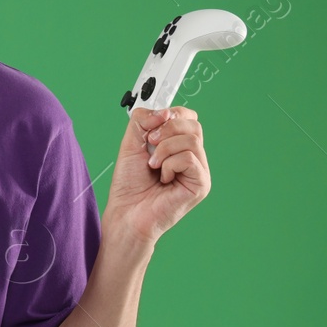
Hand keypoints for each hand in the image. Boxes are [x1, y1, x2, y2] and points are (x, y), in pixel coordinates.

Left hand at [101, 106, 211, 248]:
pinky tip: (163, 177)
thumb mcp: (131, 142)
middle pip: (193, 125)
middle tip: (150, 145)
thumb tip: (164, 113)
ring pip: (192, 140)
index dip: (171, 115)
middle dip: (166, 130)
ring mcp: (199, 171)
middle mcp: (192, 157)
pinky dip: (169, 164)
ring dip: (164, 149)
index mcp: (179, 146)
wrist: (126, 213)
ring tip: (153, 165)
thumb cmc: (129, 184)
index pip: (188, 117)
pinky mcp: (201, 184)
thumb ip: (143, 120)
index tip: (152, 128)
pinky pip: (190, 158)